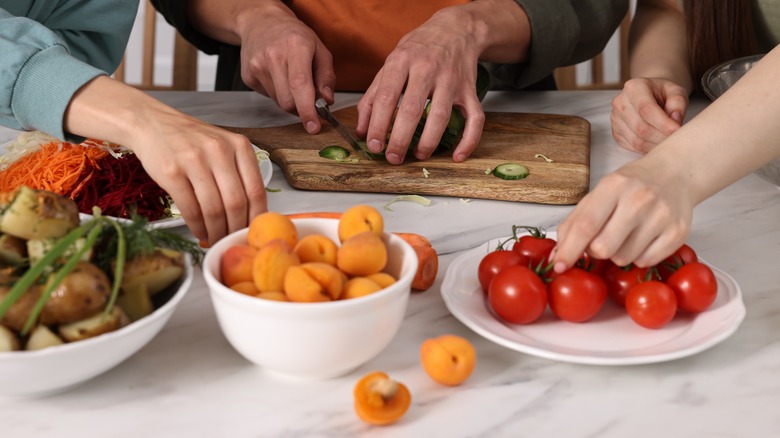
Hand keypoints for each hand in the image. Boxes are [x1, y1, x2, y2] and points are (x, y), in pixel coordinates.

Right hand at [127, 112, 267, 243]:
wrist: (152, 123)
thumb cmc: (191, 141)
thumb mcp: (223, 147)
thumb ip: (239, 174)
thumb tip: (251, 215)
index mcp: (239, 146)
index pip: (256, 191)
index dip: (255, 219)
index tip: (251, 232)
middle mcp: (219, 151)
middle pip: (236, 204)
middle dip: (234, 229)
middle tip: (231, 240)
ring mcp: (194, 160)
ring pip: (214, 210)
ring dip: (215, 231)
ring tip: (214, 239)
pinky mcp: (171, 172)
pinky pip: (190, 209)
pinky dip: (197, 227)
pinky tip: (199, 231)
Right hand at [237, 7, 334, 133]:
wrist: (261, 22)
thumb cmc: (294, 36)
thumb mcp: (319, 49)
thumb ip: (326, 76)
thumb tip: (327, 100)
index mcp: (295, 46)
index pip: (300, 85)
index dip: (307, 110)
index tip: (313, 126)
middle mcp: (273, 56)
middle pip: (288, 101)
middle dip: (301, 108)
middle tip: (309, 100)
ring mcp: (257, 66)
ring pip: (278, 102)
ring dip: (290, 100)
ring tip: (291, 81)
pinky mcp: (248, 76)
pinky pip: (268, 97)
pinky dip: (278, 93)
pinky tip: (278, 77)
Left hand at [355, 8, 485, 164]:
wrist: (457, 29)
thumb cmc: (419, 49)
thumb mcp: (391, 63)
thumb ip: (373, 95)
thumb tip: (361, 130)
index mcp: (402, 61)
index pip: (386, 97)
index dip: (378, 125)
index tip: (373, 145)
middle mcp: (427, 68)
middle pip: (412, 110)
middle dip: (400, 139)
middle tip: (393, 158)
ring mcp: (451, 80)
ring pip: (441, 116)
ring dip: (428, 142)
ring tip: (418, 156)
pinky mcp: (470, 90)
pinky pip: (474, 118)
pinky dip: (468, 140)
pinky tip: (457, 156)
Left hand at [551, 158, 695, 272]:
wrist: (675, 174)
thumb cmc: (631, 186)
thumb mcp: (599, 193)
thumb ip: (575, 222)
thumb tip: (558, 255)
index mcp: (614, 185)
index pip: (586, 225)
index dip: (569, 249)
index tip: (558, 265)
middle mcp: (639, 200)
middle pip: (603, 248)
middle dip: (595, 251)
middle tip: (601, 239)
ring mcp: (661, 217)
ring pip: (623, 259)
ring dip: (618, 254)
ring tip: (626, 234)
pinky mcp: (678, 233)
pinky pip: (645, 262)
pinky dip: (638, 256)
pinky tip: (643, 238)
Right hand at [611, 77, 688, 153]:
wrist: (649, 95)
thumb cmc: (662, 93)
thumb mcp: (675, 91)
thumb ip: (678, 103)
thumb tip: (675, 121)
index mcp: (634, 88)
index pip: (646, 109)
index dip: (663, 123)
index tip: (677, 130)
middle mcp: (620, 103)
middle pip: (641, 128)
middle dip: (661, 137)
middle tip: (676, 138)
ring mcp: (615, 119)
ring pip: (637, 141)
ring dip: (656, 145)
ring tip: (668, 140)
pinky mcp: (616, 132)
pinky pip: (633, 147)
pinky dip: (648, 148)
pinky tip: (657, 141)